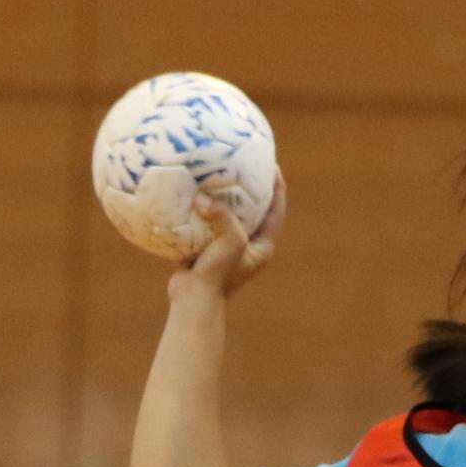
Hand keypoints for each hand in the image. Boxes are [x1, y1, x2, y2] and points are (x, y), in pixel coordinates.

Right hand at [169, 176, 286, 303]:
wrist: (194, 301)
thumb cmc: (219, 274)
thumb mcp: (231, 241)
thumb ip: (223, 216)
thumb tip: (202, 199)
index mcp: (262, 246)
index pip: (276, 211)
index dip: (277, 187)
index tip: (273, 166)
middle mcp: (246, 247)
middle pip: (252, 211)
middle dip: (248, 189)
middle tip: (242, 166)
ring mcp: (225, 250)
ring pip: (226, 217)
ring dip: (220, 198)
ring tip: (214, 175)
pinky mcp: (204, 251)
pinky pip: (203, 225)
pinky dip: (198, 211)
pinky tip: (188, 195)